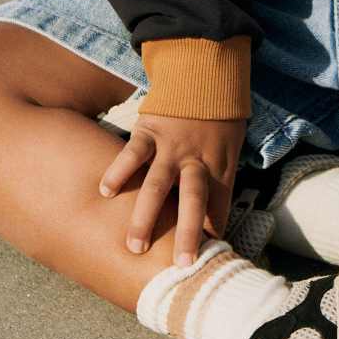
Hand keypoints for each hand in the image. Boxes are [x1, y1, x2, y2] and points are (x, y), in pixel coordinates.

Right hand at [98, 114, 246, 265]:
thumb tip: (213, 221)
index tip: (208, 263)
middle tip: (181, 266)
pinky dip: (119, 171)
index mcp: (221, 165)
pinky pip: (133, 153)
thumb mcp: (232, 146)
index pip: (220, 207)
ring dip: (146, 216)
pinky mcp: (150, 131)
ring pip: (158, 185)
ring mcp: (172, 147)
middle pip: (194, 201)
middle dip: (188, 234)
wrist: (205, 72)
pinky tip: (106, 191)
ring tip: (134, 246)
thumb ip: (219, 180)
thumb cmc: (219, 116)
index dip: (214, 234)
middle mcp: (197, 160)